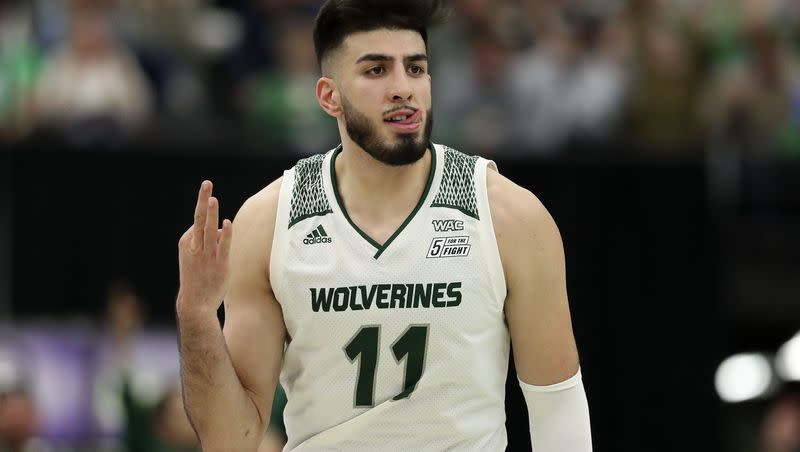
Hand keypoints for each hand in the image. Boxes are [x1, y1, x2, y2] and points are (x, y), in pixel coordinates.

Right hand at [177, 180, 232, 315]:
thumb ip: (207, 241)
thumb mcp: (195, 257)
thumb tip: (221, 228)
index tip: (213, 216)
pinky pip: (222, 246)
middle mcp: (194, 246)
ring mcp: (206, 255)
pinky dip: (224, 234)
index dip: (208, 217)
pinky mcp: (219, 264)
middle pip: (199, 218)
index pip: (199, 223)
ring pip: (209, 229)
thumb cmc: (197, 278)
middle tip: (206, 183)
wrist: (195, 304)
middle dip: (202, 199)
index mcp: (186, 242)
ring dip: (210, 213)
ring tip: (212, 198)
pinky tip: (226, 223)